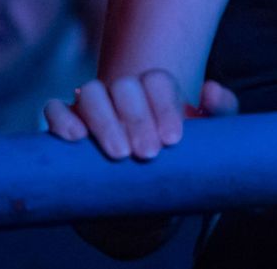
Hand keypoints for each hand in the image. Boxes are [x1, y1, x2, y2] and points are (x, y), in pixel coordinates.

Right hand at [45, 72, 237, 159]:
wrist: (143, 195)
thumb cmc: (178, 158)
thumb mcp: (208, 136)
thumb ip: (221, 110)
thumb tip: (211, 89)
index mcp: (156, 89)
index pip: (158, 80)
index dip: (165, 107)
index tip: (174, 140)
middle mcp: (123, 91)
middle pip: (125, 86)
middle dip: (137, 119)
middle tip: (148, 154)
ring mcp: (92, 105)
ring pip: (91, 92)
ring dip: (104, 121)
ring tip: (120, 155)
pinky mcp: (65, 122)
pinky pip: (55, 109)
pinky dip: (63, 118)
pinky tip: (75, 138)